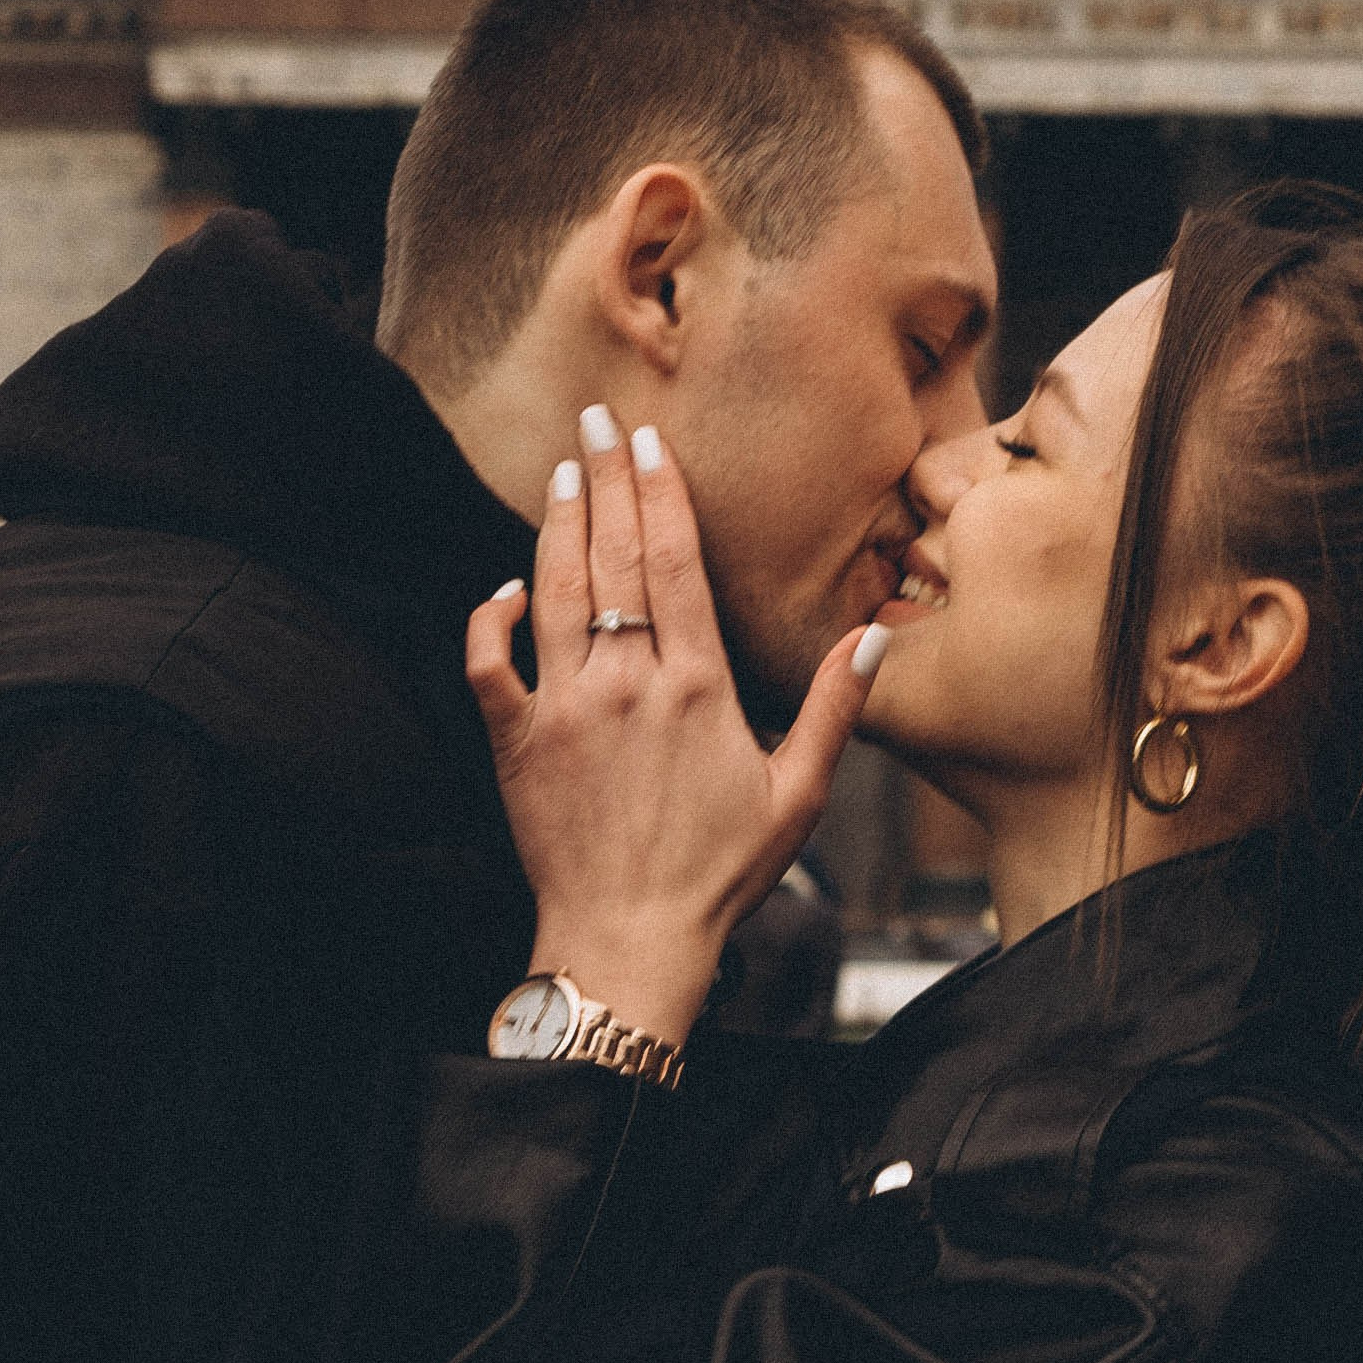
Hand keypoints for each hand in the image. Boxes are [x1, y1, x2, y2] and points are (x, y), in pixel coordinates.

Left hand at [468, 406, 887, 1050]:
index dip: (659, 492)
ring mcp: (563, 707)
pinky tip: (506, 587)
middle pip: (612, 556)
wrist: (628, 941)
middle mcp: (626, 681)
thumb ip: (834, 707)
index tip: (648, 441)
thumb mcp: (797, 795)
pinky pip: (488, 665)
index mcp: (696, 684)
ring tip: (563, 473)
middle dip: (603, 480)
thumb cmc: (718, 875)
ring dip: (557, 527)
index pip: (673, 561)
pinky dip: (490, 619)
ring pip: (555, 592)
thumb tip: (874, 635)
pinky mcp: (516, 743)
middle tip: (594, 420)